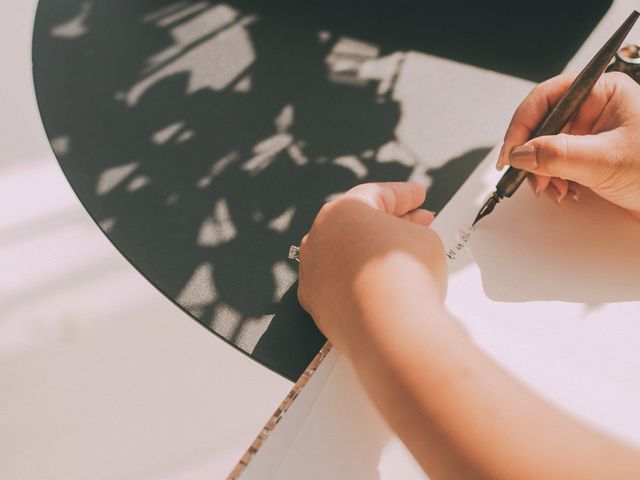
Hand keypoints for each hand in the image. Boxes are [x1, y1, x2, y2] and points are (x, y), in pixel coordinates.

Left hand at [297, 182, 446, 354]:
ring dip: (372, 253)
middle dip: (390, 222)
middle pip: (357, 224)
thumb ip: (412, 230)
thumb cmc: (404, 279)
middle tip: (417, 222)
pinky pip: (341, 284)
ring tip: (402, 258)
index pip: (377, 195)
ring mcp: (313, 273)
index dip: (404, 195)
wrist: (390, 330)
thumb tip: (406, 240)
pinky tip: (381, 286)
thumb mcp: (424, 238)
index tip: (417, 196)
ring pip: (345, 255)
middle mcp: (318, 239)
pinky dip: (359, 282)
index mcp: (342, 211)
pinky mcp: (316, 305)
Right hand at [497, 72, 639, 218]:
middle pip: (542, 124)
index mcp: (603, 92)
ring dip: (542, 172)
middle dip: (532, 154)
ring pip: (545, 146)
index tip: (511, 152)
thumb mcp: (607, 161)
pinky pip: (556, 162)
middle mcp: (595, 109)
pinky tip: (565, 191)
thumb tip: (522, 153)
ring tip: (554, 189)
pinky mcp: (589, 155)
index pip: (547, 98)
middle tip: (529, 177)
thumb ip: (559, 155)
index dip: (522, 125)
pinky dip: (553, 180)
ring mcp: (591, 133)